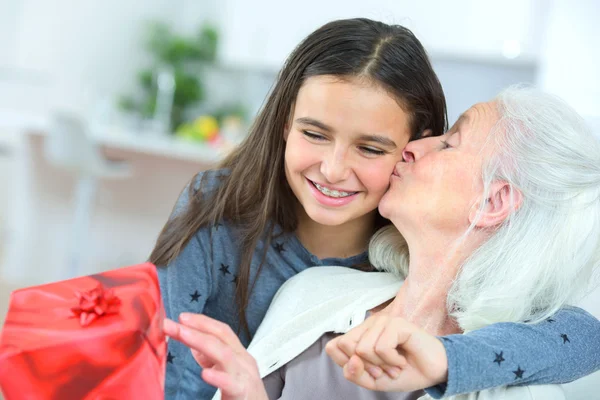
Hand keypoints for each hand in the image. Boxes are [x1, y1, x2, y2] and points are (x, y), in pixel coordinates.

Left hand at [163, 313, 267, 399]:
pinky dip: (218, 377)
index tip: (181, 317)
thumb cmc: (244, 395)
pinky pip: (231, 383)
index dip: (202, 321)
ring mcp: (245, 376)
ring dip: (201, 341)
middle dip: (195, 328)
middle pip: (221, 337)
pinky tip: (205, 373)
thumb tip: (193, 344)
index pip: (221, 331)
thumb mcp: (227, 372)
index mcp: (239, 355)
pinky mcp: (243, 393)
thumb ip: (210, 358)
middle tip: (172, 324)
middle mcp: (243, 361)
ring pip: (224, 354)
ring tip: (183, 334)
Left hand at [325, 315, 447, 391]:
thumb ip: (354, 373)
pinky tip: (402, 359)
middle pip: (345, 345)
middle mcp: (368, 326)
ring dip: (381, 365)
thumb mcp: (373, 381)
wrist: (433, 372)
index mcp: (359, 336)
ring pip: (363, 348)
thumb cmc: (404, 372)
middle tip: (383, 369)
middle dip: (366, 366)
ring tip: (395, 364)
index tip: (369, 371)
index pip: (334, 347)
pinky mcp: (396, 323)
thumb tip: (350, 360)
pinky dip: (392, 360)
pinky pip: (381, 347)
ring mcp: (382, 322)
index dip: (349, 365)